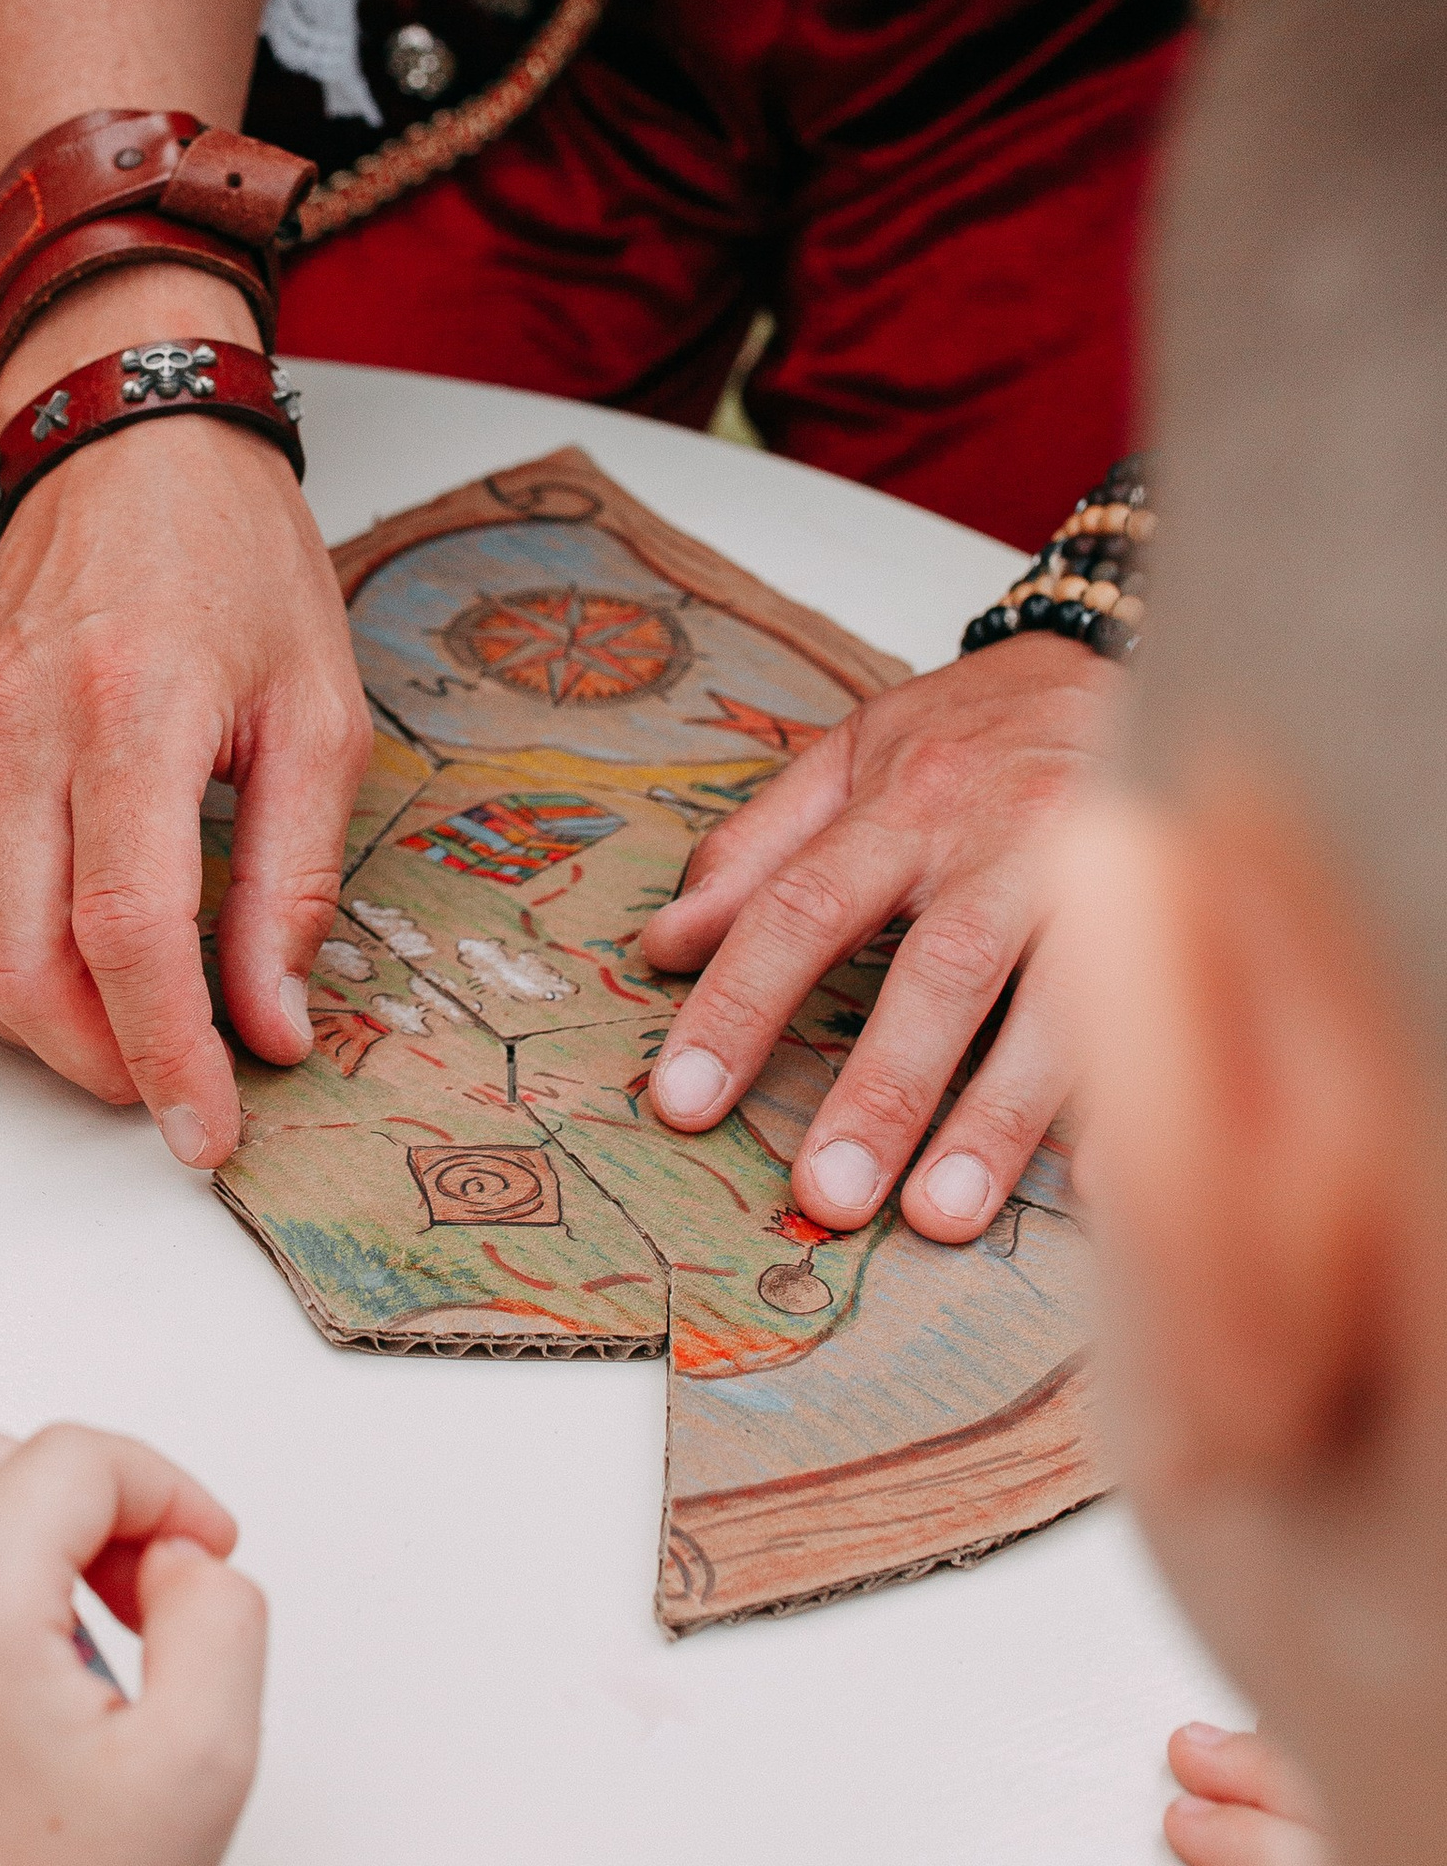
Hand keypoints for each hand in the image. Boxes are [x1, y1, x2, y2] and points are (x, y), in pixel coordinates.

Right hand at [0, 325, 369, 1167]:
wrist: (132, 443)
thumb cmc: (237, 563)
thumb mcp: (321, 714)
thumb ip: (293, 880)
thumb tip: (272, 1022)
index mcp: (130, 709)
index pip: (128, 933)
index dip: (168, 1054)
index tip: (208, 1127)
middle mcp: (16, 725)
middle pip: (18, 964)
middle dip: (97, 1062)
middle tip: (173, 1081)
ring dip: (31, 1028)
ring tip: (118, 1028)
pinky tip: (50, 967)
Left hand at [0, 1426, 265, 1865]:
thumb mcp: (206, 1754)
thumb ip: (220, 1613)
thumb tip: (182, 1558)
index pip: (70, 1460)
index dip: (164, 1488)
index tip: (209, 1559)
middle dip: (93, 1507)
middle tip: (156, 1603)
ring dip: (29, 1558)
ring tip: (96, 1672)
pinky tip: (24, 1720)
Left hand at [641, 632, 1119, 1239]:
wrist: (1160, 648)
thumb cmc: (988, 730)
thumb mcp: (858, 753)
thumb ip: (758, 848)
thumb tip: (664, 945)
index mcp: (909, 803)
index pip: (802, 906)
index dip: (740, 1004)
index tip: (683, 1100)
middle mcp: (1009, 839)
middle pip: (940, 968)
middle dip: (883, 1087)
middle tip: (827, 1192)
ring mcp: (1113, 877)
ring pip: (1059, 1000)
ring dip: (1000, 1118)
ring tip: (940, 1217)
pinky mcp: (1201, 907)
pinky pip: (1173, 1015)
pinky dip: (1134, 1103)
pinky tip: (1104, 1186)